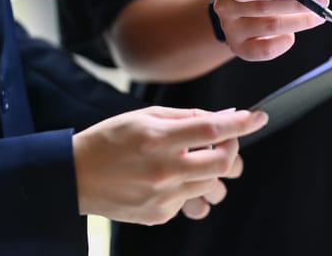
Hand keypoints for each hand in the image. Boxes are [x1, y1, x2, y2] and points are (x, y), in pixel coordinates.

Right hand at [72, 106, 266, 224]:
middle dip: (232, 151)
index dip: (240, 123)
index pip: (212, 130)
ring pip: (213, 186)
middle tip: (225, 143)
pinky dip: (189, 188)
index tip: (257, 118)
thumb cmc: (110, 140)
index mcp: (158, 138)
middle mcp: (163, 170)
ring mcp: (163, 196)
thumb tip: (224, 117)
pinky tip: (169, 180)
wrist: (74, 177)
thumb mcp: (145, 116)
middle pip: (223, 164)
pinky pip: (191, 201)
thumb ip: (187, 117)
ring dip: (212, 173)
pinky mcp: (160, 214)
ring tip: (194, 164)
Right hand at [213, 0, 329, 60]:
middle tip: (321, 2)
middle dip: (295, 5)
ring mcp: (231, 30)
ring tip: (317, 16)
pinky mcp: (241, 48)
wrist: (248, 3)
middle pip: (261, 8)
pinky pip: (265, 50)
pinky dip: (284, 42)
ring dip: (298, 22)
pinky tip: (292, 33)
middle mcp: (225, 6)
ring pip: (269, 28)